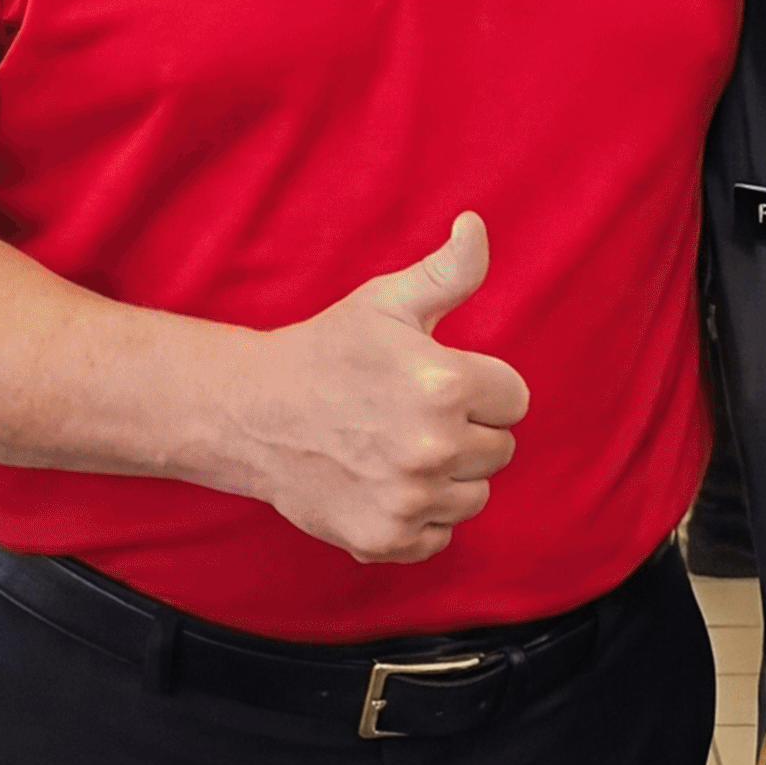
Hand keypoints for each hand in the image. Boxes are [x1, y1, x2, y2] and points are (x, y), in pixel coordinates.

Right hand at [244, 210, 528, 563]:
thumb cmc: (327, 351)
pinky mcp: (385, 538)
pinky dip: (421, 517)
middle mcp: (433, 448)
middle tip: (413, 414)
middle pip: (500, 450)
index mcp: (445, 385)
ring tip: (399, 448)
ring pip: (475, 495)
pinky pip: (441, 535)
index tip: (441, 382)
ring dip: (449, 476)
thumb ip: (448, 271)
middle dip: (468, 431)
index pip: (514, 400)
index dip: (480, 388)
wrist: (251, 413)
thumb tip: (476, 226)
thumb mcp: (386, 301)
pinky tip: (386, 483)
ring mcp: (408, 499)